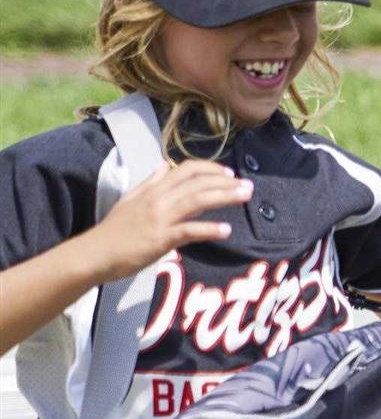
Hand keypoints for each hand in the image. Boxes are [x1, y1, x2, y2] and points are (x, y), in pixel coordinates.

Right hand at [90, 160, 249, 280]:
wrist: (95, 253)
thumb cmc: (114, 231)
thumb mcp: (131, 199)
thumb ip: (150, 183)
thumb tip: (164, 165)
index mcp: (153, 189)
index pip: (186, 169)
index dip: (210, 168)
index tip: (228, 173)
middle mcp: (158, 199)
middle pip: (197, 182)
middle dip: (226, 181)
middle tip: (248, 185)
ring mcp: (160, 218)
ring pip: (197, 200)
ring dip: (224, 196)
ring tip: (245, 197)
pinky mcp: (160, 239)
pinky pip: (189, 231)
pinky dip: (208, 229)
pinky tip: (226, 230)